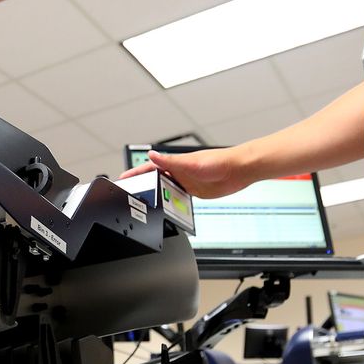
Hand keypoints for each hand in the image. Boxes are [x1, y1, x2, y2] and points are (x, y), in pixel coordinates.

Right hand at [119, 147, 252, 198]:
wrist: (239, 170)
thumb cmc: (219, 161)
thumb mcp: (191, 163)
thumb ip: (171, 161)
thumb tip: (151, 154)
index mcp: (176, 163)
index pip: (150, 167)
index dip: (136, 172)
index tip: (123, 178)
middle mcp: (179, 172)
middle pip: (156, 180)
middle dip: (143, 186)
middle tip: (130, 195)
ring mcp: (187, 182)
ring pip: (166, 190)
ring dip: (157, 196)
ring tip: (145, 205)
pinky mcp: (195, 192)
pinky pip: (179, 198)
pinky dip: (172, 203)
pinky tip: (167, 209)